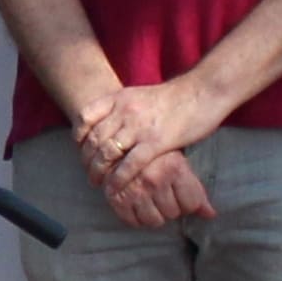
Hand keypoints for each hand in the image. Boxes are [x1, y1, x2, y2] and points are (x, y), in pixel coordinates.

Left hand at [75, 80, 217, 195]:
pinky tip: (115, 188)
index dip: (78, 135)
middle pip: (94, 139)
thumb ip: (124, 108)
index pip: (85, 116)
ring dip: (99, 172)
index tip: (79, 149)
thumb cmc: (176, 97)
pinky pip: (129, 165)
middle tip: (89, 173)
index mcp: (120, 98)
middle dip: (87, 160)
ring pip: (107, 153)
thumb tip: (111, 124)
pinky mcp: (155, 142)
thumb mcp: (141, 95)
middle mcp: (124, 111)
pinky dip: (118, 179)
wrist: (203, 92)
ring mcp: (139, 127)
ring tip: (98, 184)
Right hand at [100, 149, 214, 229]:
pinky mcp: (118, 197)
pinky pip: (132, 221)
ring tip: (152, 203)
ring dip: (155, 215)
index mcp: (174, 168)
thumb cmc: (155, 153)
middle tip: (164, 196)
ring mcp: (135, 189)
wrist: (122, 142)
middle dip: (171, 208)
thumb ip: (196, 191)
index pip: (191, 204)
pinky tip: (139, 208)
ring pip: (154, 220)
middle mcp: (155, 179)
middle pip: (173, 213)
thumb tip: (211, 215)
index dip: (188, 203)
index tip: (181, 196)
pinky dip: (136, 219)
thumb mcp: (179, 164)